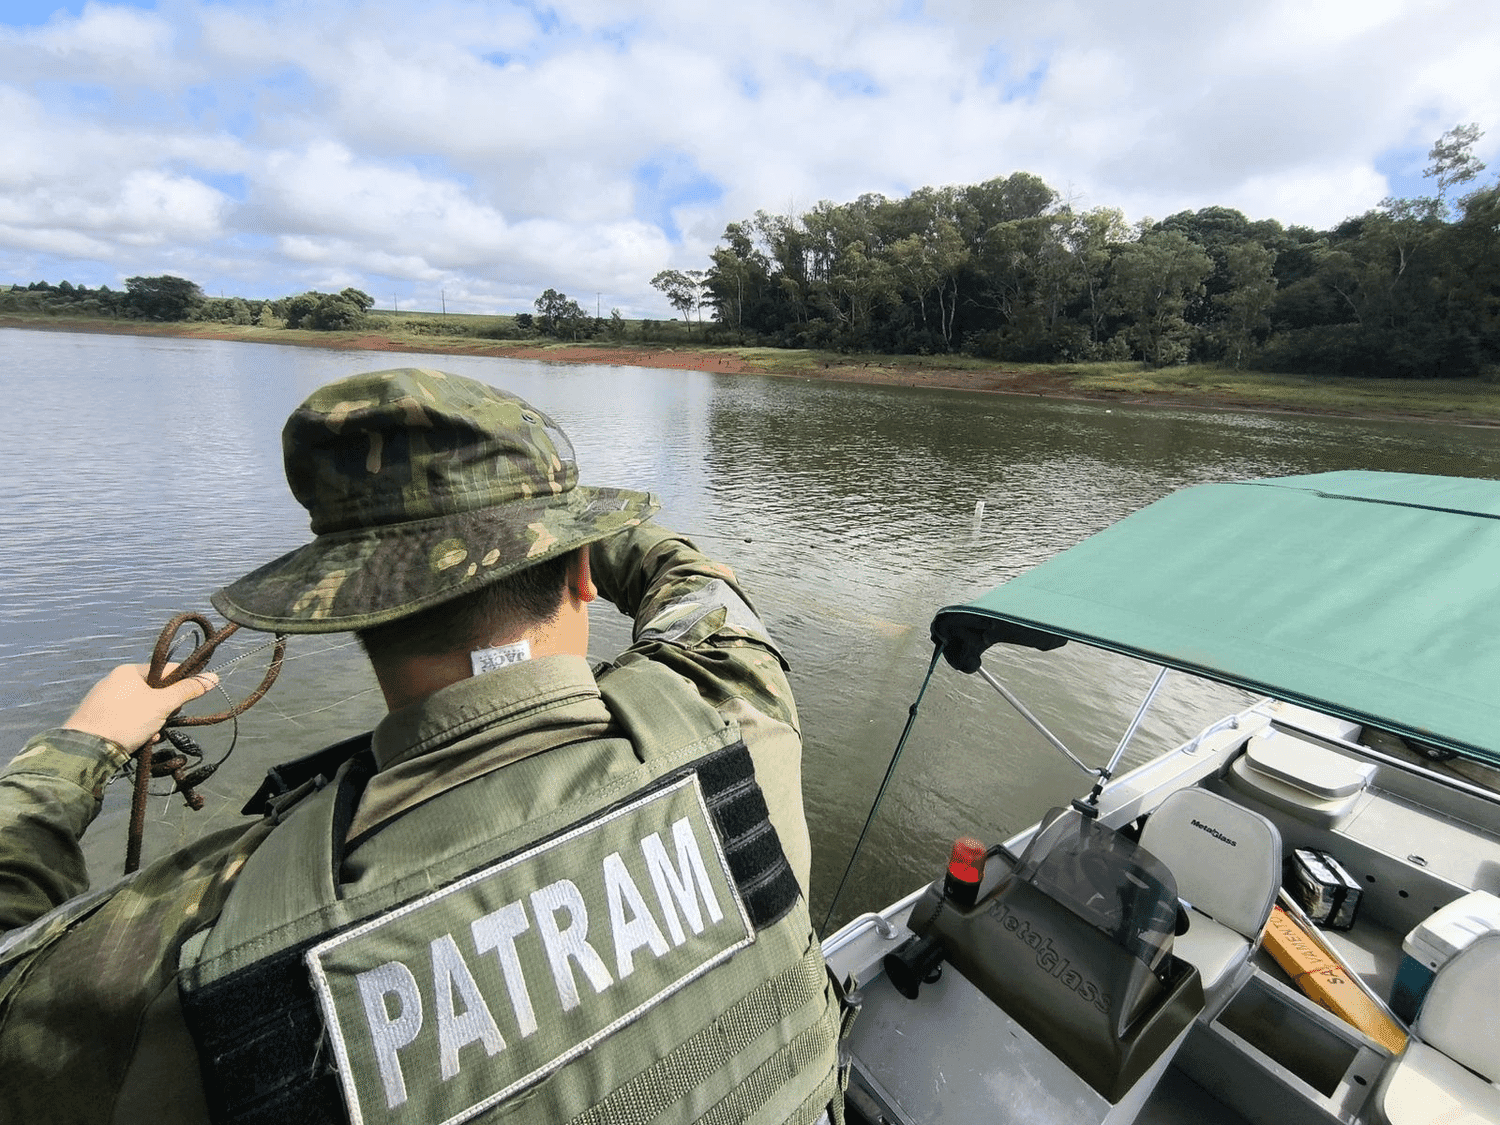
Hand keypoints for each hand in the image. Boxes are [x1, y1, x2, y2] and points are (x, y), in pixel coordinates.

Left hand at [63, 664, 218, 752]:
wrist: (86, 748)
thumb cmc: (126, 720)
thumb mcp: (162, 704)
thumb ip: (187, 691)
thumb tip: (213, 677)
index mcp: (128, 671)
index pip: (165, 670)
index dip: (181, 683)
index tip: (188, 698)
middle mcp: (114, 681)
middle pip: (153, 691)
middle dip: (164, 709)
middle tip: (165, 721)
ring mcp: (103, 700)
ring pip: (140, 707)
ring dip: (151, 722)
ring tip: (151, 735)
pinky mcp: (96, 718)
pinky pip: (125, 719)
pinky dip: (135, 728)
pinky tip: (138, 740)